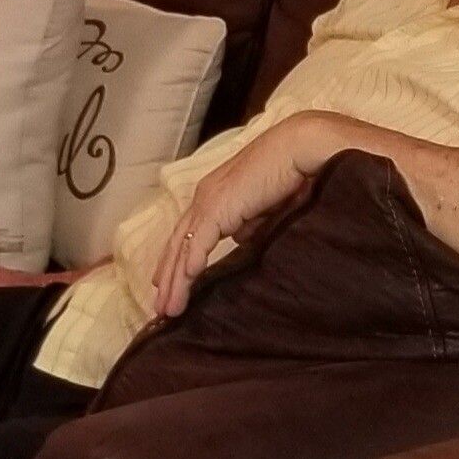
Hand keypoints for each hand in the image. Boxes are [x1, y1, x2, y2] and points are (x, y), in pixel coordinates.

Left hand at [150, 112, 345, 319]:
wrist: (297, 149)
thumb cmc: (288, 174)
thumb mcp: (262, 209)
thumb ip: (248, 225)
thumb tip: (239, 241)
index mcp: (213, 197)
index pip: (187, 235)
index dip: (176, 261)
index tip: (169, 285)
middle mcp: (204, 198)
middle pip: (178, 244)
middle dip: (168, 278)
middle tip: (160, 308)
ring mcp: (208, 201)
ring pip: (183, 247)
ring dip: (175, 280)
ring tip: (168, 308)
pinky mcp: (219, 206)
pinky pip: (199, 241)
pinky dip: (190, 264)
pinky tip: (185, 284)